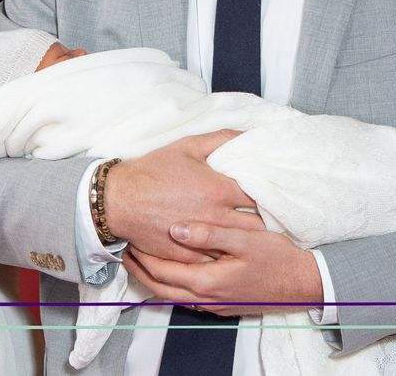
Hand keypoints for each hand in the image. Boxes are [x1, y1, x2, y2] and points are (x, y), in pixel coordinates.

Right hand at [103, 130, 263, 263]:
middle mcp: (215, 217)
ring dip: (249, 241)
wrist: (119, 200)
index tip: (275, 196)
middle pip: (257, 226)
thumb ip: (222, 139)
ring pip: (240, 246)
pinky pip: (218, 260)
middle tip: (271, 218)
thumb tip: (249, 136)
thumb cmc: (153, 171)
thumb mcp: (188, 146)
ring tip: (257, 237)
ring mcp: (203, 240)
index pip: (261, 197)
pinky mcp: (190, 257)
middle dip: (266, 222)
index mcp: (219, 190)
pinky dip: (226, 255)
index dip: (271, 196)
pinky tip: (231, 250)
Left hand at [123, 221, 322, 316]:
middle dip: (139, 269)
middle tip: (125, 249)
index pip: (161, 271)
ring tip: (140, 258)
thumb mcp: (245, 239)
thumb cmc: (277, 259)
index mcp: (207, 281)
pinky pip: (184, 297)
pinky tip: (170, 270)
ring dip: (152, 278)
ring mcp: (213, 305)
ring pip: (170, 296)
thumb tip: (176, 229)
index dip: (142, 256)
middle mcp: (205, 298)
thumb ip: (210, 234)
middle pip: (159, 288)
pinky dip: (170, 284)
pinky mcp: (220, 305)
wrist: (302, 284)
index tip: (129, 237)